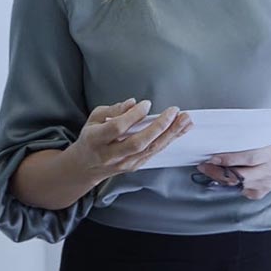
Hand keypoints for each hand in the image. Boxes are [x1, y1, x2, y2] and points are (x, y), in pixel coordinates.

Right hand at [66, 98, 190, 179]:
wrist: (85, 167)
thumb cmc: (91, 138)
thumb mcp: (94, 118)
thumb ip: (113, 110)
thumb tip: (132, 103)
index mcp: (96, 140)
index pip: (117, 128)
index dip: (133, 116)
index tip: (147, 104)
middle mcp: (110, 155)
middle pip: (138, 142)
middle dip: (159, 127)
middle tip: (175, 112)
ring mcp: (124, 163)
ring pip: (150, 150)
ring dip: (171, 134)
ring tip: (185, 120)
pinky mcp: (135, 166)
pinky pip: (154, 153)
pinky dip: (169, 140)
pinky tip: (180, 130)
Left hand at [197, 142, 270, 199]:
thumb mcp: (266, 140)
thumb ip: (248, 141)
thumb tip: (223, 139)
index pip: (249, 158)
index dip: (230, 159)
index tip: (214, 157)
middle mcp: (270, 170)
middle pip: (241, 175)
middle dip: (219, 172)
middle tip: (204, 166)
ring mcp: (265, 184)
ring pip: (238, 185)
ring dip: (220, 179)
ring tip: (208, 170)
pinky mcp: (259, 194)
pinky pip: (239, 191)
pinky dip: (228, 185)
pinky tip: (221, 178)